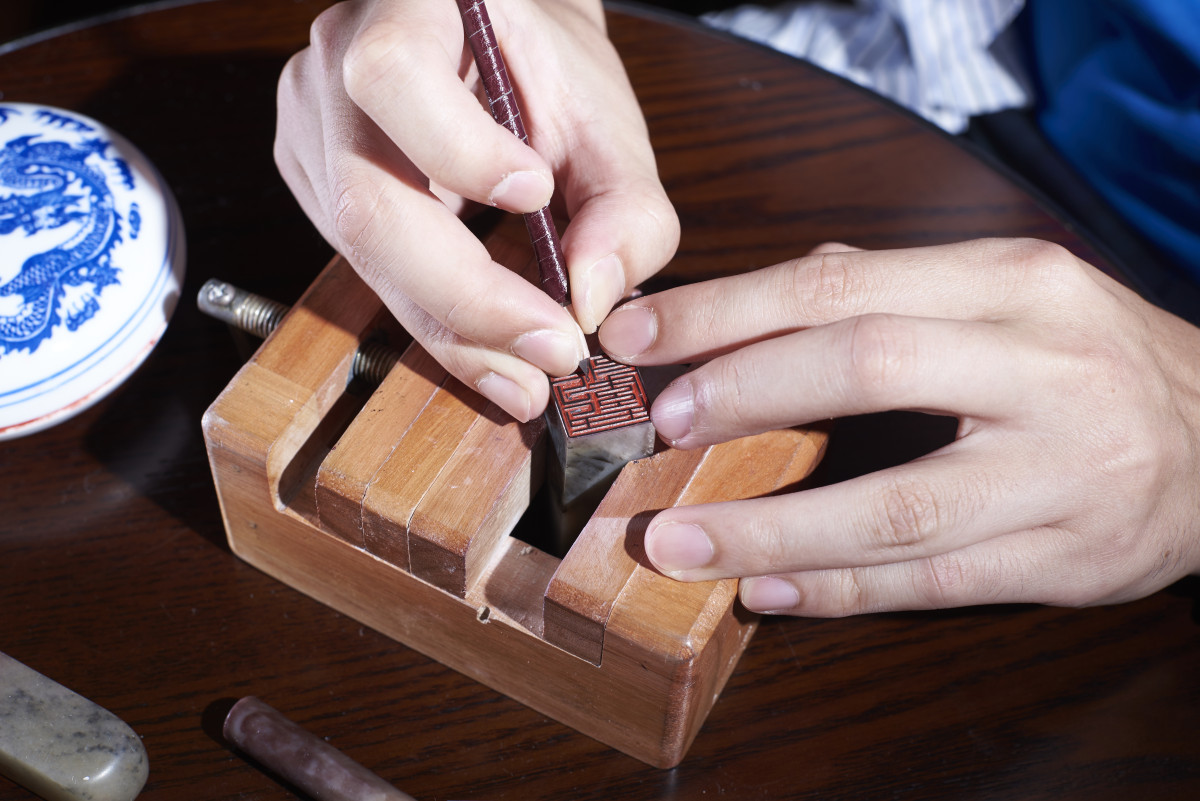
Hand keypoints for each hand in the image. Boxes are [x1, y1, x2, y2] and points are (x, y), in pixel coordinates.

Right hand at [276, 0, 678, 419]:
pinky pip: (371, 273)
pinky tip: (494, 353)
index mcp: (404, 7)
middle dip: (467, 297)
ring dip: (455, 329)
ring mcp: (314, 131)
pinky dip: (438, 323)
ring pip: (366, 255)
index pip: (393, 76)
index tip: (536, 197)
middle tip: (552, 350)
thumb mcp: (606, 120)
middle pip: (368, 202)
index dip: (458, 150)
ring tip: (531, 374)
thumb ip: (627, 206)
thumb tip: (594, 298)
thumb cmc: (546, 70)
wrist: (495, 55)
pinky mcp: (318, 188)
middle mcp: (335, 68)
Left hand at [598, 239, 1199, 615]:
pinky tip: (765, 591)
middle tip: (662, 427)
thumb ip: (886, 288)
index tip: (641, 336)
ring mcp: (1063, 472)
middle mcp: (1045, 368)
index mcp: (1015, 282)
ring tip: (678, 543)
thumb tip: (752, 306)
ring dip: (770, 528)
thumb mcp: (1008, 292)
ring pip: (896, 506)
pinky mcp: (1069, 560)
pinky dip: (838, 590)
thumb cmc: (1088, 358)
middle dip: (745, 395)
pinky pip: (934, 583)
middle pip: (869, 368)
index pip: (845, 282)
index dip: (729, 311)